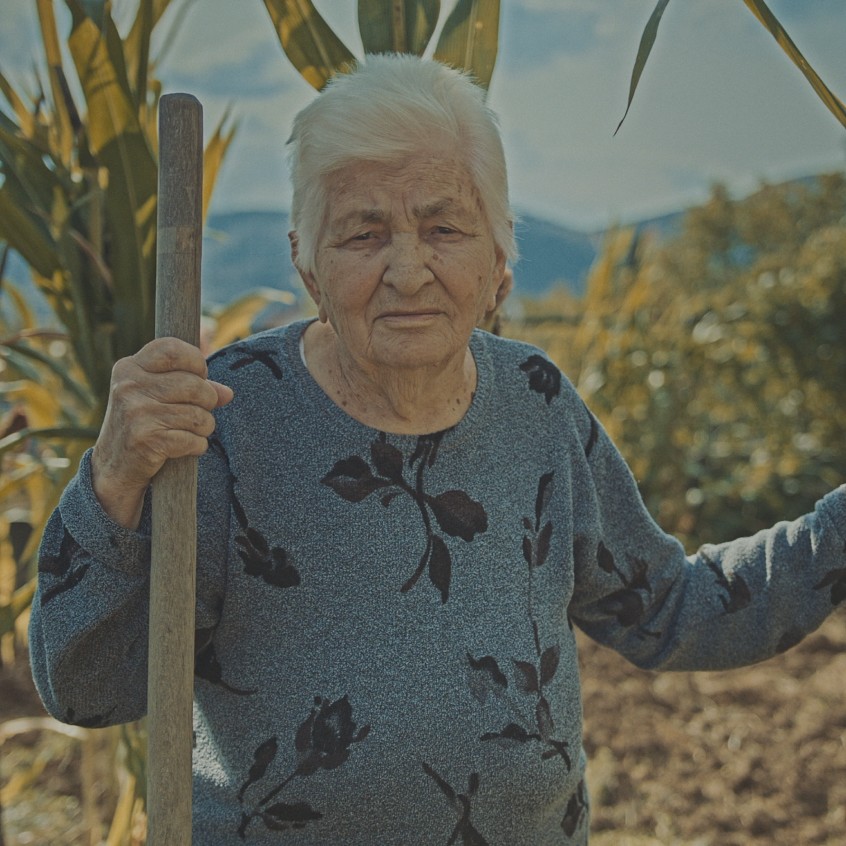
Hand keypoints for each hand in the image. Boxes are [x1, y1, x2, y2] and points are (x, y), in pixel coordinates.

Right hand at [91, 337, 232, 528]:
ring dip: (205, 426)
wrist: (114, 467)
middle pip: (194, 384)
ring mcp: (135, 413)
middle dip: (207, 400)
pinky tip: (186, 447)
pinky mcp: (145, 440)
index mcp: (129, 367)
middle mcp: (129, 386)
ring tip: (193, 431)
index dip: (196, 361)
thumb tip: (227, 393)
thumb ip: (193, 386)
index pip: (172, 349)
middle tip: (200, 411)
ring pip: (198, 414)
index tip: (199, 375)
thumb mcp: (158, 396)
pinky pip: (193, 439)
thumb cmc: (143, 424)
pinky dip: (197, 446)